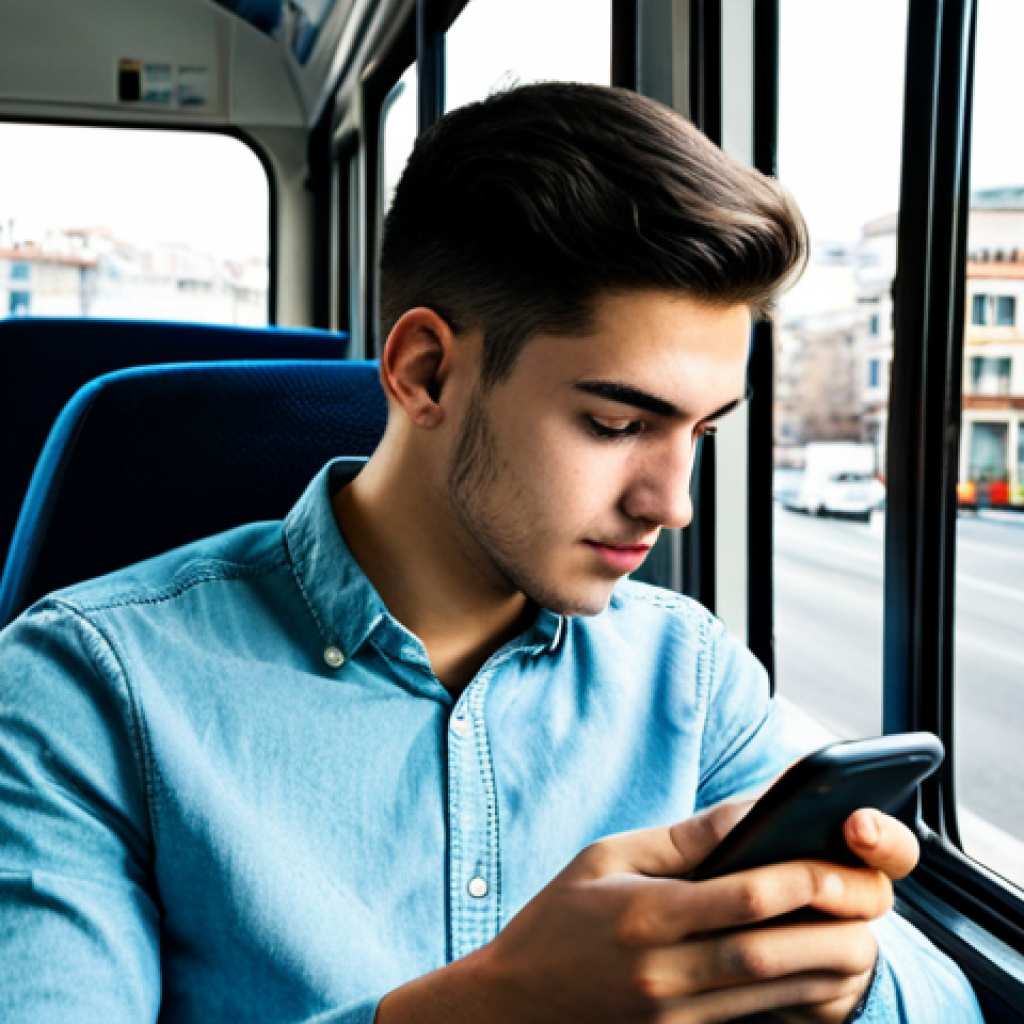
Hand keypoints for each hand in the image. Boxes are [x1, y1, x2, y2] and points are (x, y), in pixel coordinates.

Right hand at [376, 800, 913, 1023]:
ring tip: (865, 937)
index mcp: (644, 916)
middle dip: (836, 931)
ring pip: (775, 998)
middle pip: (772, 955)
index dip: (801, 879)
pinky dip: (798, 1004)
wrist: (511, 1006)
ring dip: (831, 970)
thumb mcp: (605, 858)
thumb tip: (749, 811)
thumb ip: (682, 838)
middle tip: (875, 905)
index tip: (839, 861)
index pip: (742, 898)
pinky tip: (823, 979)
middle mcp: (664, 973)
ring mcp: (675, 1017)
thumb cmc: (557, 920)